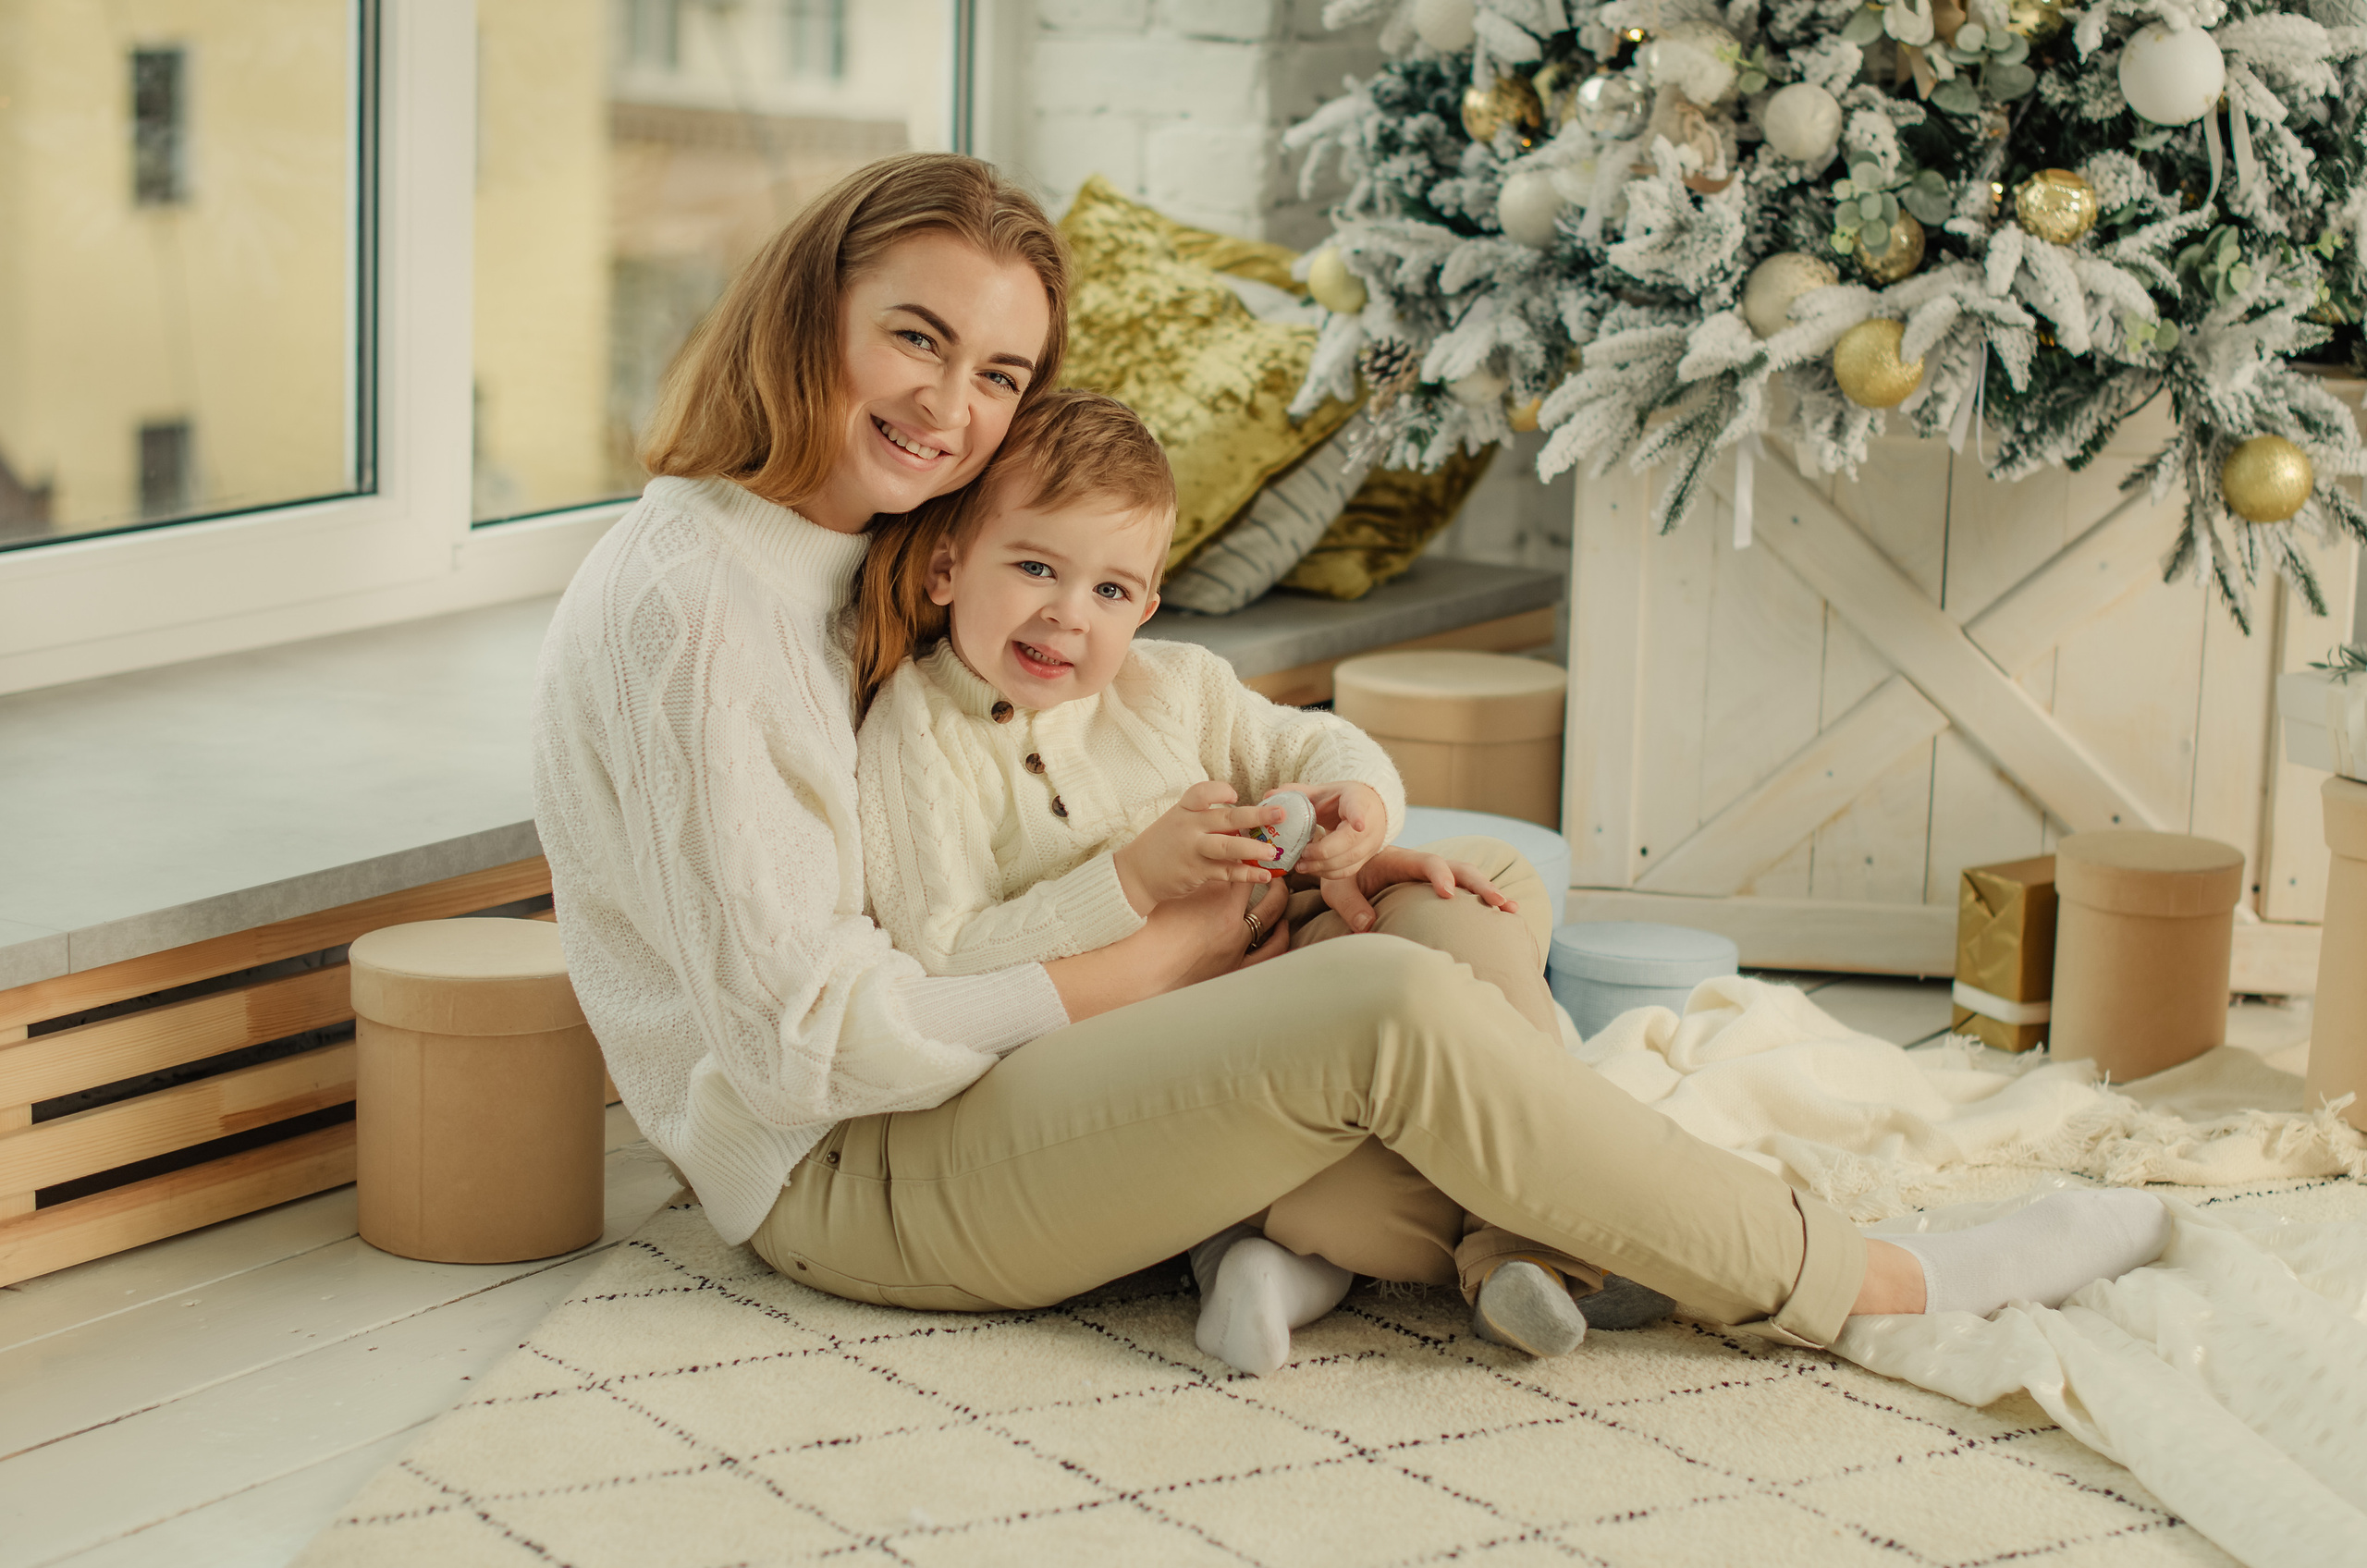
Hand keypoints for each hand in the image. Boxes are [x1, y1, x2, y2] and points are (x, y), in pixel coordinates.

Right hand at [1045, 877, 1289, 1020]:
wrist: (1140, 969)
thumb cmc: (1150, 930)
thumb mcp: (1176, 896)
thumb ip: (1199, 880)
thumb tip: (1213, 864)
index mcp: (1219, 902)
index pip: (1246, 872)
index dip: (1254, 858)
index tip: (1258, 849)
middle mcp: (1234, 925)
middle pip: (1269, 899)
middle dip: (1277, 882)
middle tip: (1277, 871)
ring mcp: (1237, 950)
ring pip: (1274, 926)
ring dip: (1282, 909)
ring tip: (1282, 897)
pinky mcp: (1234, 970)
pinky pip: (1268, 955)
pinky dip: (1278, 940)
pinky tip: (1280, 931)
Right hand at [1114, 781, 1292, 913]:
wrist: (1135, 874)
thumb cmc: (1162, 846)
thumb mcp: (1177, 823)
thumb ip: (1206, 820)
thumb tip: (1245, 820)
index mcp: (1183, 811)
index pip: (1202, 793)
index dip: (1220, 791)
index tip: (1235, 795)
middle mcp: (1188, 827)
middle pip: (1226, 817)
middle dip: (1258, 815)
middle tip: (1281, 814)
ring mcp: (1192, 850)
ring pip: (1229, 847)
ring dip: (1255, 849)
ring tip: (1275, 851)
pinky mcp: (1195, 872)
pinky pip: (1226, 872)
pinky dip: (1247, 874)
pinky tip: (1264, 874)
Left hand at [1282, 781, 1385, 880]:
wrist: (1370, 810)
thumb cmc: (1341, 800)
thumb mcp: (1323, 792)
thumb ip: (1298, 793)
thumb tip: (1268, 796)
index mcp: (1359, 801)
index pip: (1360, 809)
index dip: (1359, 817)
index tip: (1358, 825)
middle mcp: (1370, 824)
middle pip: (1350, 843)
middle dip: (1322, 852)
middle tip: (1301, 854)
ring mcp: (1371, 844)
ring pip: (1348, 861)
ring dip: (1322, 867)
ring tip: (1300, 865)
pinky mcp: (1366, 859)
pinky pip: (1347, 871)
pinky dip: (1327, 873)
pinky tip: (1310, 869)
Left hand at [1320, 844, 1517, 934]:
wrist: (1345, 861)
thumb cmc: (1342, 874)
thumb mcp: (1338, 887)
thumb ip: (1351, 905)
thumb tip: (1368, 927)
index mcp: (1399, 859)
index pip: (1427, 863)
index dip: (1440, 876)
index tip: (1449, 894)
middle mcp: (1421, 865)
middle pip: (1458, 868)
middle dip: (1480, 885)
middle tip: (1501, 904)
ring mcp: (1431, 876)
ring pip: (1467, 878)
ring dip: (1489, 892)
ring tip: (1512, 912)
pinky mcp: (1435, 887)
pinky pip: (1462, 889)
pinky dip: (1481, 900)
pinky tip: (1500, 918)